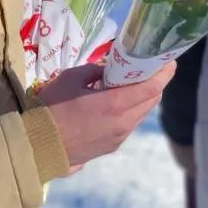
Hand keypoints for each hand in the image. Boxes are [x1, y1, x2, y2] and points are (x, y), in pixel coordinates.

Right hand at [36, 62, 175, 170]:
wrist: (37, 147)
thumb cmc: (51, 108)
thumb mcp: (71, 78)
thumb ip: (96, 71)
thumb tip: (109, 69)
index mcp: (115, 104)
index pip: (152, 87)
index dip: (165, 72)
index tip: (169, 60)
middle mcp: (124, 123)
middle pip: (152, 100)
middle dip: (156, 83)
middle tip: (150, 68)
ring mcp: (119, 137)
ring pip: (142, 114)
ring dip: (143, 98)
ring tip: (133, 85)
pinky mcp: (112, 147)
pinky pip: (130, 125)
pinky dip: (131, 111)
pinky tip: (118, 104)